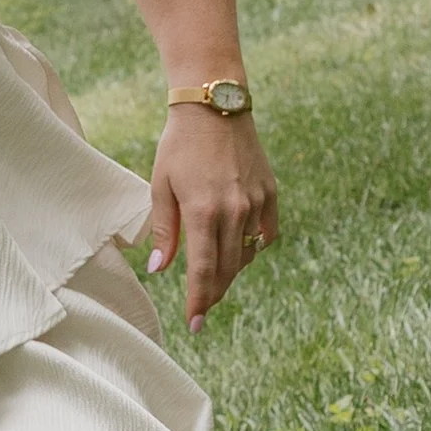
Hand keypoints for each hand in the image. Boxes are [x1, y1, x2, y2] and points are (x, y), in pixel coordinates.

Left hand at [147, 109, 278, 331]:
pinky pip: (266, 235)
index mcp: (203, 211)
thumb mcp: (161, 186)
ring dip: (232, 272)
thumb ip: (164, 230)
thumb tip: (160, 269)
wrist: (214, 107)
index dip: (199, 300)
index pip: (203, 270)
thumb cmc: (179, 146)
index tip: (194, 324)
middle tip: (202, 308)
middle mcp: (235, 211)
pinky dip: (254, 248)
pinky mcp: (271, 193)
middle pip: (228, 269)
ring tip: (216, 278)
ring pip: (247, 255)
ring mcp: (256, 203)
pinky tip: (240, 251)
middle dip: (214, 293)